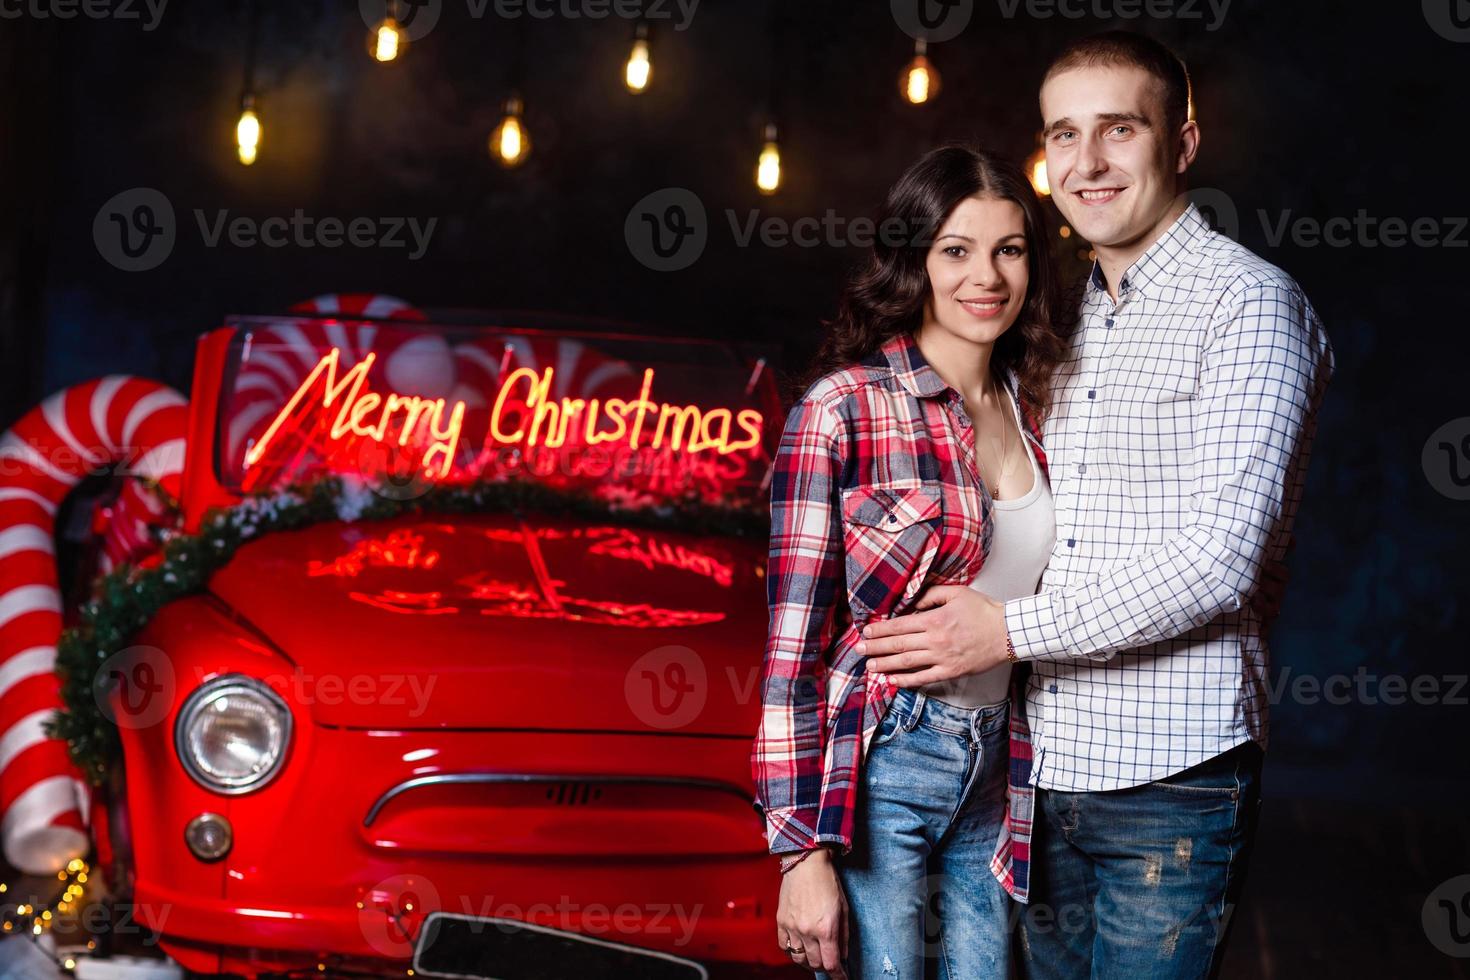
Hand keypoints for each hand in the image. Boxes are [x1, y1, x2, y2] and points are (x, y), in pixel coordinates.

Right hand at [776, 849, 848, 976]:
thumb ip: (843, 935)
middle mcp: (807, 931)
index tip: (842, 977)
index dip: (838, 976)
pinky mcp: (781, 921)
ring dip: (809, 962)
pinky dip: (793, 952)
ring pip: (799, 958)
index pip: (831, 964)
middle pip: (815, 964)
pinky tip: (800, 949)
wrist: (805, 863)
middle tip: (830, 963)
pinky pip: (784, 946)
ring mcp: (792, 927)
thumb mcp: (843, 909)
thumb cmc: (827, 881)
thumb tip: (842, 955)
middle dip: (825, 967)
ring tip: (815, 957)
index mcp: (826, 928)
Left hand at [859, 585, 1009, 686]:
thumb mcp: (956, 593)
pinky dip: (907, 680)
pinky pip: (924, 678)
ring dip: (885, 664)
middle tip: (859, 650)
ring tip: (869, 666)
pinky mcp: (951, 671)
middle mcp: (935, 640)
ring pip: (907, 663)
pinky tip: (893, 680)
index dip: (880, 629)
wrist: (1008, 633)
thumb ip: (931, 595)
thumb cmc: (984, 612)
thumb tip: (913, 603)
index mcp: (934, 620)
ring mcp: (942, 658)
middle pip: (898, 645)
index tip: (866, 631)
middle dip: (876, 647)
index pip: (900, 625)